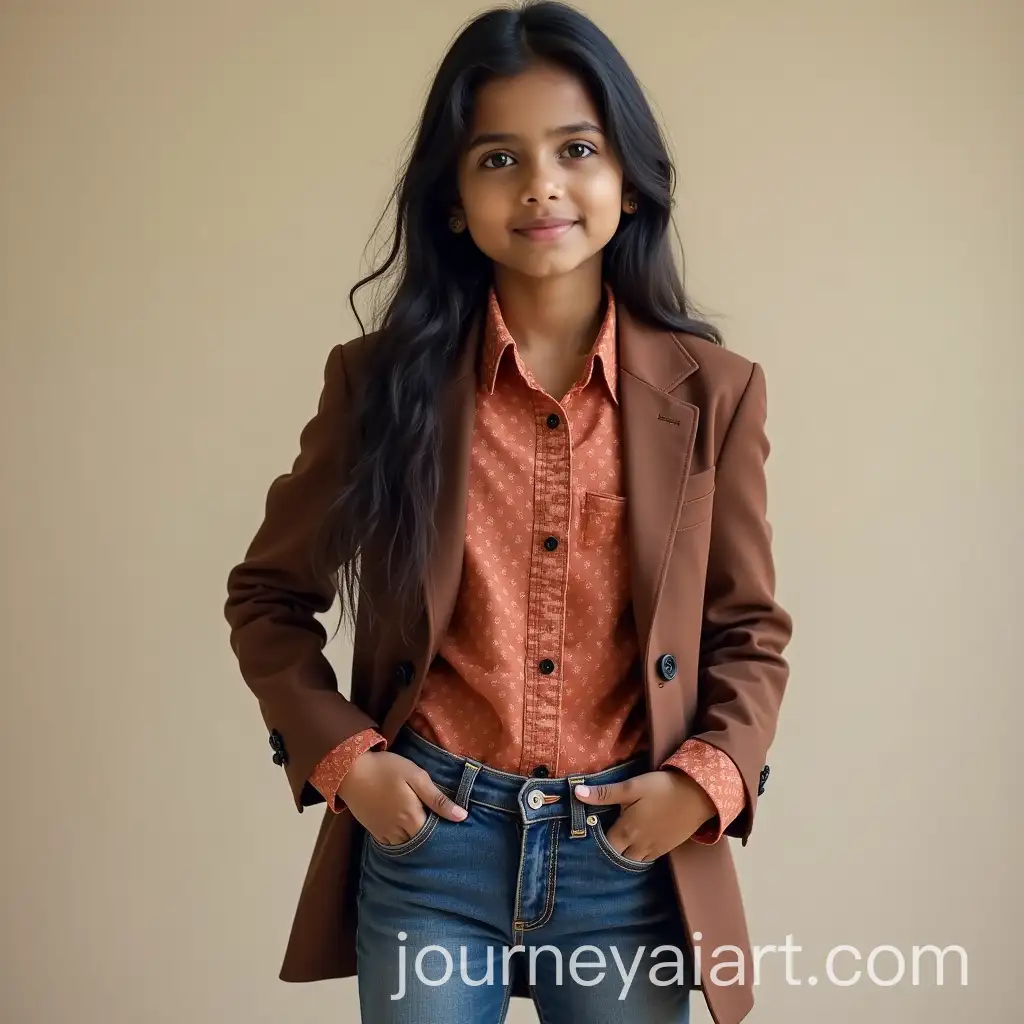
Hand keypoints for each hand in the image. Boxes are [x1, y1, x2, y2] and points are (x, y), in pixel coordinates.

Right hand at [337, 750, 466, 844]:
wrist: (350, 771)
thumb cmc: (386, 769)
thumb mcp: (416, 776)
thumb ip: (438, 798)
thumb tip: (461, 816)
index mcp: (413, 818)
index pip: (436, 834)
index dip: (445, 830)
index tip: (453, 825)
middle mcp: (399, 832)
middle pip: (422, 842)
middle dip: (431, 836)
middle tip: (440, 824)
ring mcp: (385, 834)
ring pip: (407, 844)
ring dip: (416, 838)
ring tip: (423, 825)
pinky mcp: (374, 832)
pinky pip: (392, 844)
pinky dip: (401, 839)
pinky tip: (406, 828)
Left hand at [574, 770, 717, 860]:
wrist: (698, 795)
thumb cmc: (662, 788)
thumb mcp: (632, 786)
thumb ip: (604, 794)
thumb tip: (576, 794)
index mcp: (626, 831)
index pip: (604, 846)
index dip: (594, 842)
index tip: (586, 836)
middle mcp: (638, 846)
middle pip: (617, 858)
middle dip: (608, 852)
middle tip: (599, 842)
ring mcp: (654, 849)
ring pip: (633, 861)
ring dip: (623, 856)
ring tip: (616, 845)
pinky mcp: (666, 848)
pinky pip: (647, 859)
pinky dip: (638, 856)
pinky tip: (635, 845)